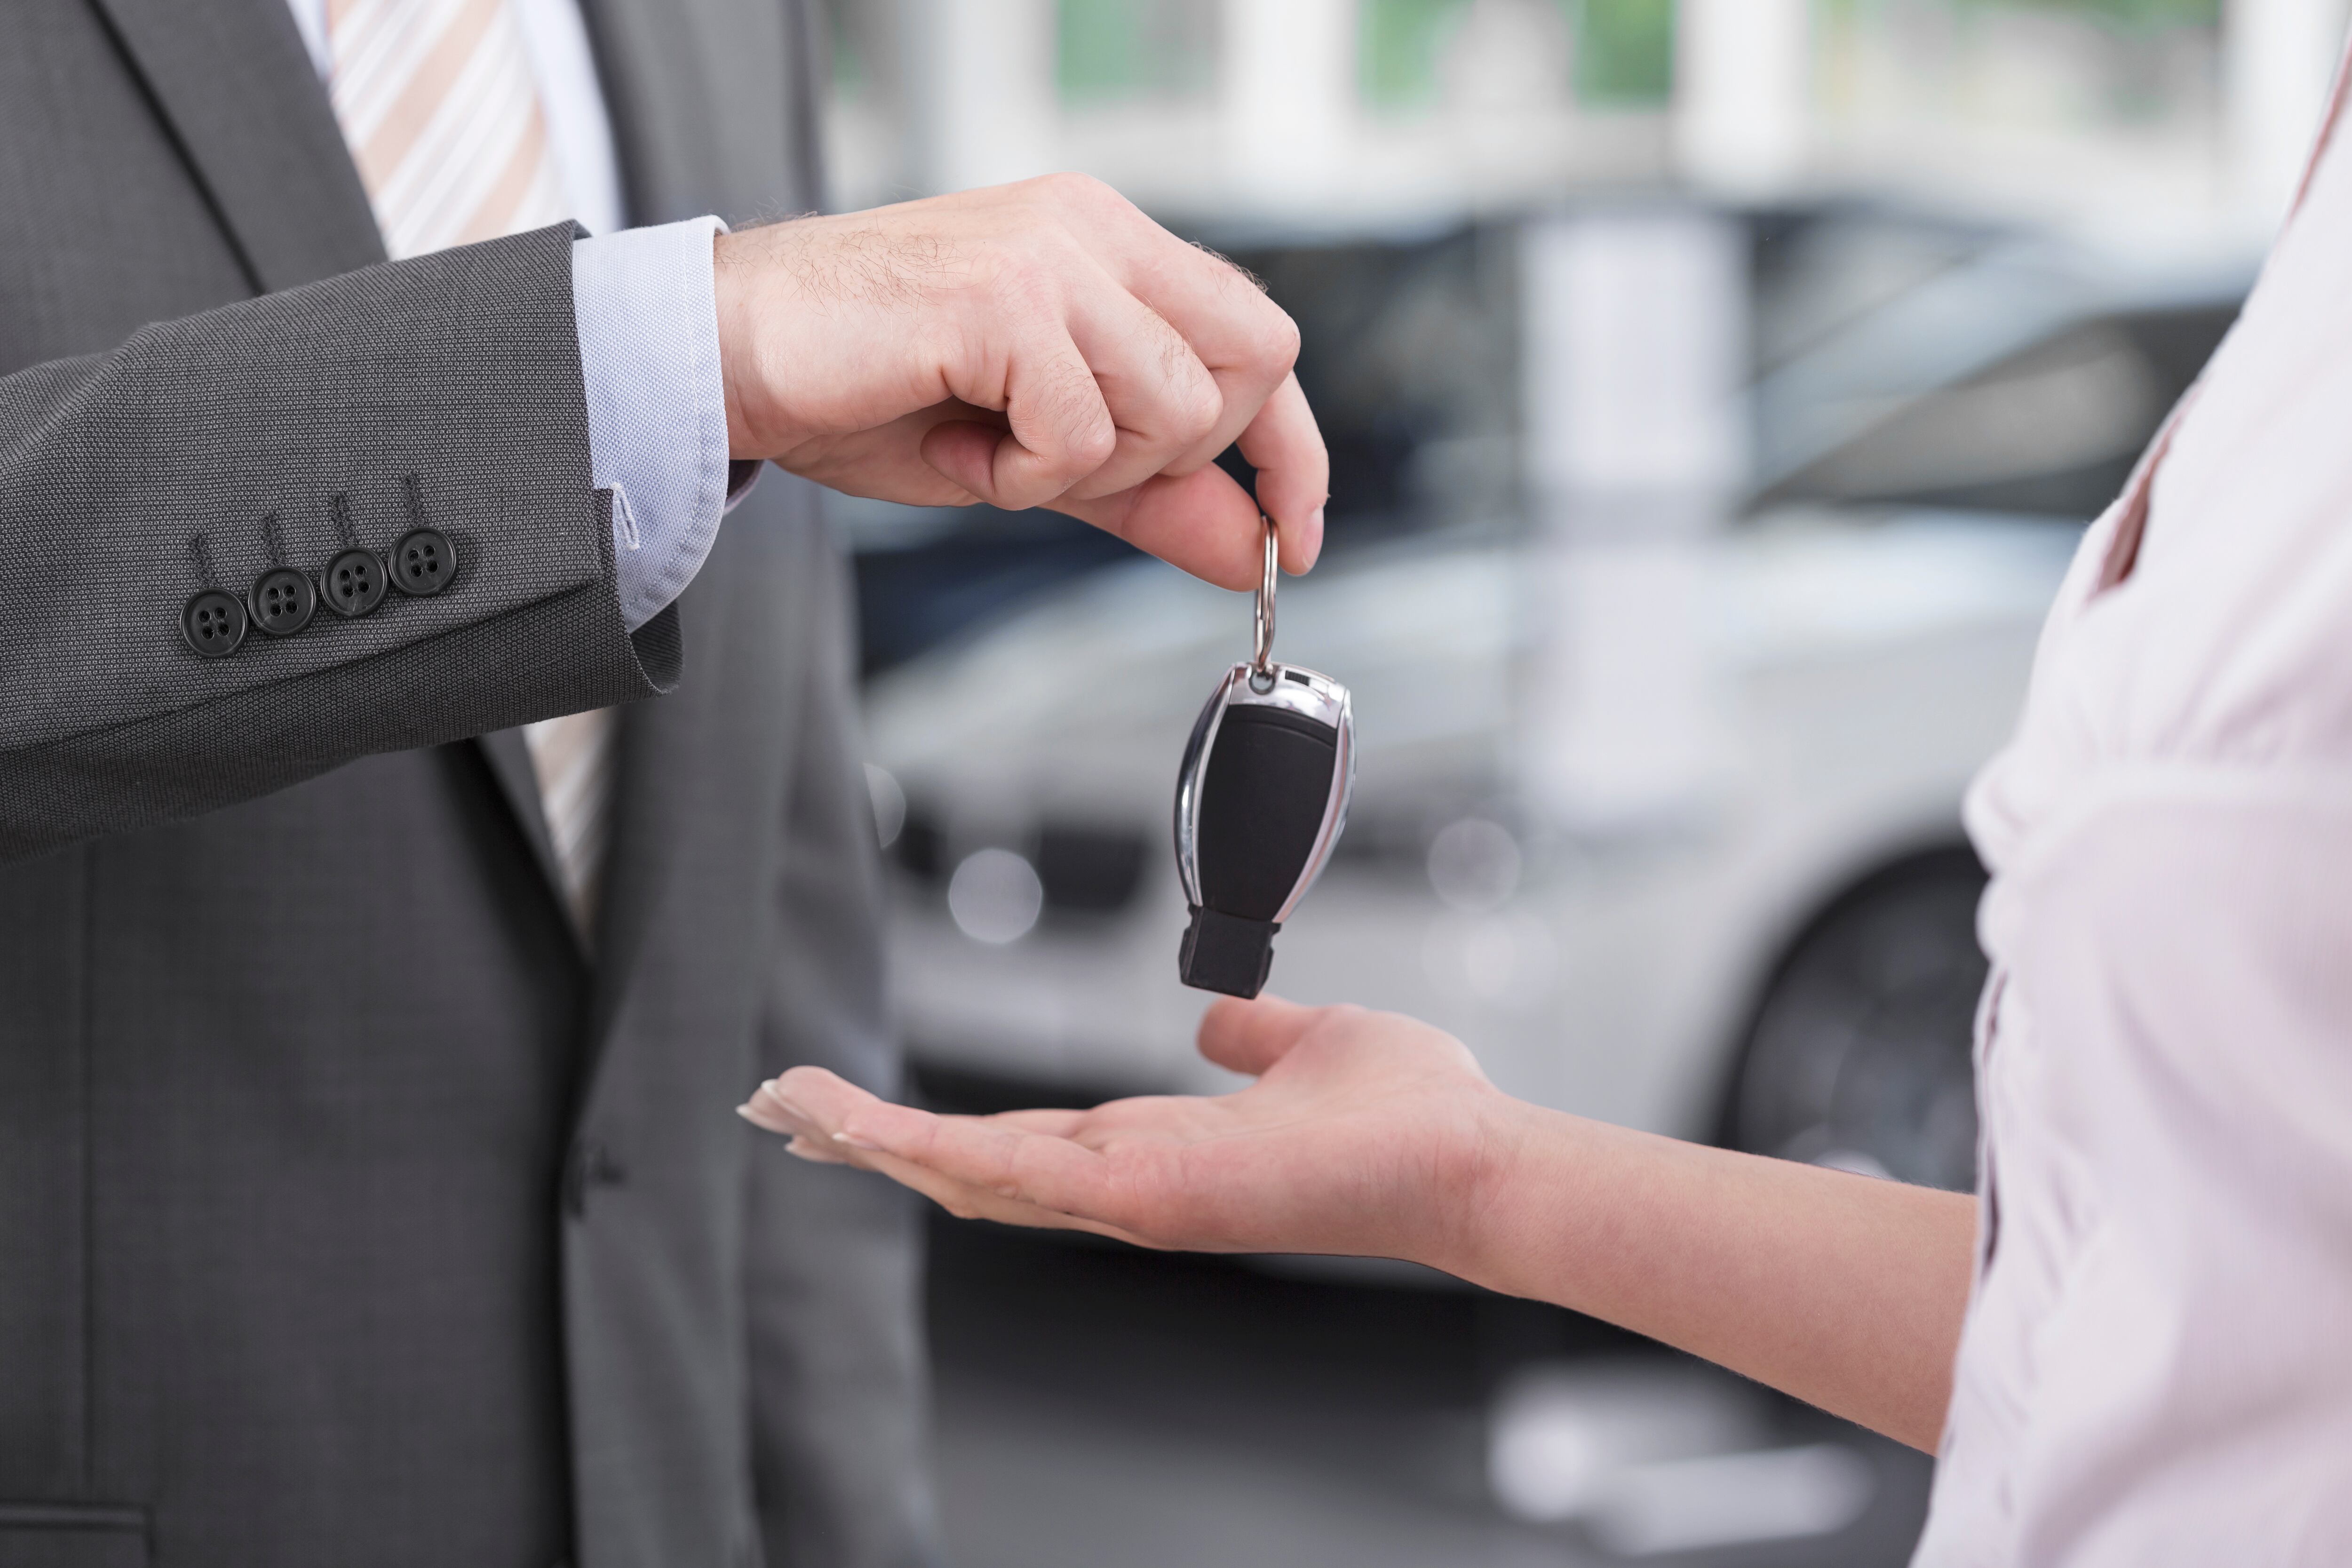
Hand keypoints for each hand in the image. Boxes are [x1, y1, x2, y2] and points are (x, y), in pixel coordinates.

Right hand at [714, 175, 1327, 589]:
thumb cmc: (872, 390)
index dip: (1291, 449)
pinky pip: (1083, 431)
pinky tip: (956, 443)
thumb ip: (1151, 494)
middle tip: (1065, 463)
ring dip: (1087, 468)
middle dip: (1173, 453)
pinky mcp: (1008, 298)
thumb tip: (1252, 548)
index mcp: (1112, 247)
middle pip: (1252, 364)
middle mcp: (1096, 231)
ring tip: (992, 446)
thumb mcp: (1040, 456)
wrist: (739, 358)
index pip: (1263, 341)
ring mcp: (1056, 255)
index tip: (1291, 535)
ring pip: (1175, 406)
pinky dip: (1022, 473)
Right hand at [739, 997, 1519, 1271]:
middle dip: (875, 1139)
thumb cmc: (1409, 1115)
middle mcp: (1131, 1181)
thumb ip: (1252, 1032)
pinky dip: (932, 1150)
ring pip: (971, 1172)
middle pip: (972, 1165)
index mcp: (1159, 1146)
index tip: (868, 1105)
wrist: (1469, 1155)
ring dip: (877, 1140)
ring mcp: (1132, 1198)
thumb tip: (1216, 1017)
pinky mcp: (1144, 1197)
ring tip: (794, 1107)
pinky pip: (1015, 1174)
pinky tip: (865, 1127)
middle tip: (788, 1108)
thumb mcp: (1308, 1044)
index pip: (1023, 1139)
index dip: (939, 1125)